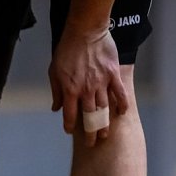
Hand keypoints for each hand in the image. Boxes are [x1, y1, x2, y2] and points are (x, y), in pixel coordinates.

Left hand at [49, 27, 127, 146]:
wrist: (85, 33)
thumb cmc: (66, 51)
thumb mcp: (54, 72)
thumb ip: (56, 92)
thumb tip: (56, 109)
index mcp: (70, 91)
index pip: (70, 116)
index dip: (70, 126)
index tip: (71, 132)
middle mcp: (86, 91)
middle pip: (89, 117)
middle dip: (90, 132)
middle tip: (92, 142)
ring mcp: (101, 83)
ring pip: (104, 109)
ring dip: (105, 124)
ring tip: (105, 134)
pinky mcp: (113, 75)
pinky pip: (120, 94)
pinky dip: (121, 105)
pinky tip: (121, 113)